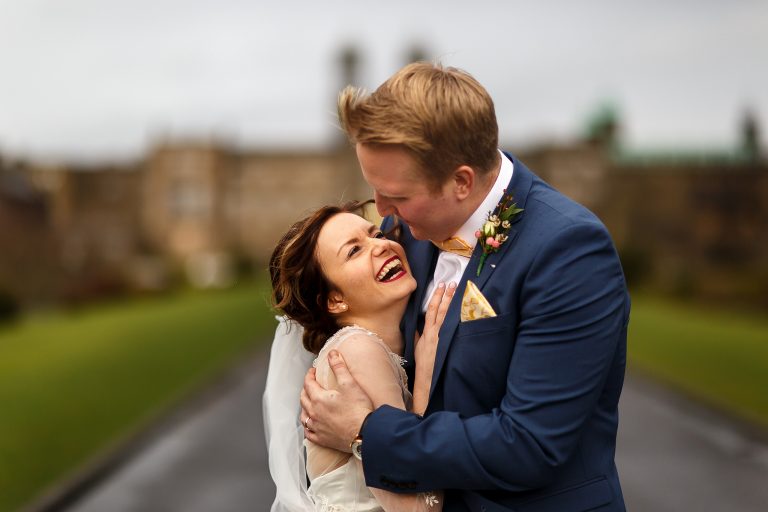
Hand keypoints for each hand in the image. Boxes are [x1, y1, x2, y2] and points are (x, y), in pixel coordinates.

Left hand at [300, 350, 373, 451]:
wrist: (365, 433)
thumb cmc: (358, 409)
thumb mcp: (349, 383)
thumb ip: (339, 367)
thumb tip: (332, 353)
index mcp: (318, 399)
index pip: (308, 383)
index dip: (309, 375)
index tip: (313, 371)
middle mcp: (314, 413)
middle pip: (303, 398)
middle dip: (306, 389)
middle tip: (311, 384)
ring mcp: (317, 428)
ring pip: (304, 416)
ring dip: (305, 407)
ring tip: (309, 403)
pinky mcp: (322, 439)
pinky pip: (309, 433)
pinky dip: (308, 426)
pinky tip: (311, 425)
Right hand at [413, 281, 455, 413]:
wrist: (428, 378)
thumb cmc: (423, 363)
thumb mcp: (418, 346)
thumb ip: (419, 334)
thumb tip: (418, 323)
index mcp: (427, 332)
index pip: (432, 309)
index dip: (436, 297)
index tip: (441, 285)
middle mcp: (435, 333)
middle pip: (441, 310)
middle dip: (446, 296)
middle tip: (452, 283)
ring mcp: (443, 338)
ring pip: (448, 317)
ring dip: (453, 303)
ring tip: (457, 291)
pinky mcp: (449, 344)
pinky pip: (454, 328)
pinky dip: (458, 318)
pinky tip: (464, 311)